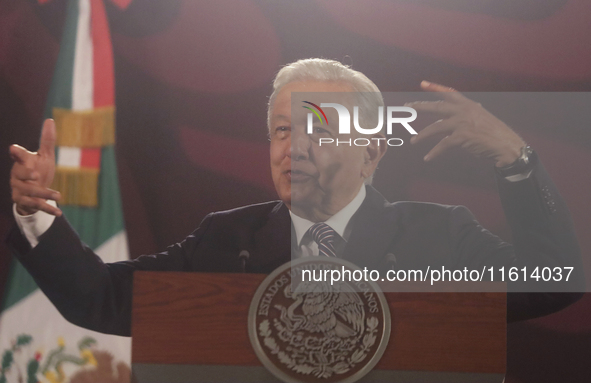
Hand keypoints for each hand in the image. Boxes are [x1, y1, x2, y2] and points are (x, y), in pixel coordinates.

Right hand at [10, 119, 61, 215]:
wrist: (34, 192)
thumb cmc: (38, 169)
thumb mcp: (45, 155)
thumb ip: (47, 140)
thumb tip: (50, 120)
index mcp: (22, 162)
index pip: (18, 155)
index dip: (17, 152)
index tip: (14, 148)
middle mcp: (17, 176)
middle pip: (20, 174)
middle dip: (26, 174)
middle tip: (36, 175)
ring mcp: (19, 189)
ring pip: (29, 191)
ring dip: (44, 194)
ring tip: (59, 195)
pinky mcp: (25, 201)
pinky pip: (36, 205)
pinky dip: (48, 209)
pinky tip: (59, 213)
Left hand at [407, 81, 525, 166]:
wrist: (506, 144)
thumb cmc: (493, 132)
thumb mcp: (480, 117)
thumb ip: (466, 114)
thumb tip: (452, 116)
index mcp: (468, 104)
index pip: (449, 92)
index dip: (435, 87)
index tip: (423, 84)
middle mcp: (463, 110)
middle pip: (437, 107)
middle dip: (420, 106)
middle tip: (407, 106)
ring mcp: (462, 122)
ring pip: (435, 127)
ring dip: (422, 135)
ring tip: (413, 141)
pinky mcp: (462, 136)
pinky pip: (443, 144)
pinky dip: (434, 152)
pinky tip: (427, 158)